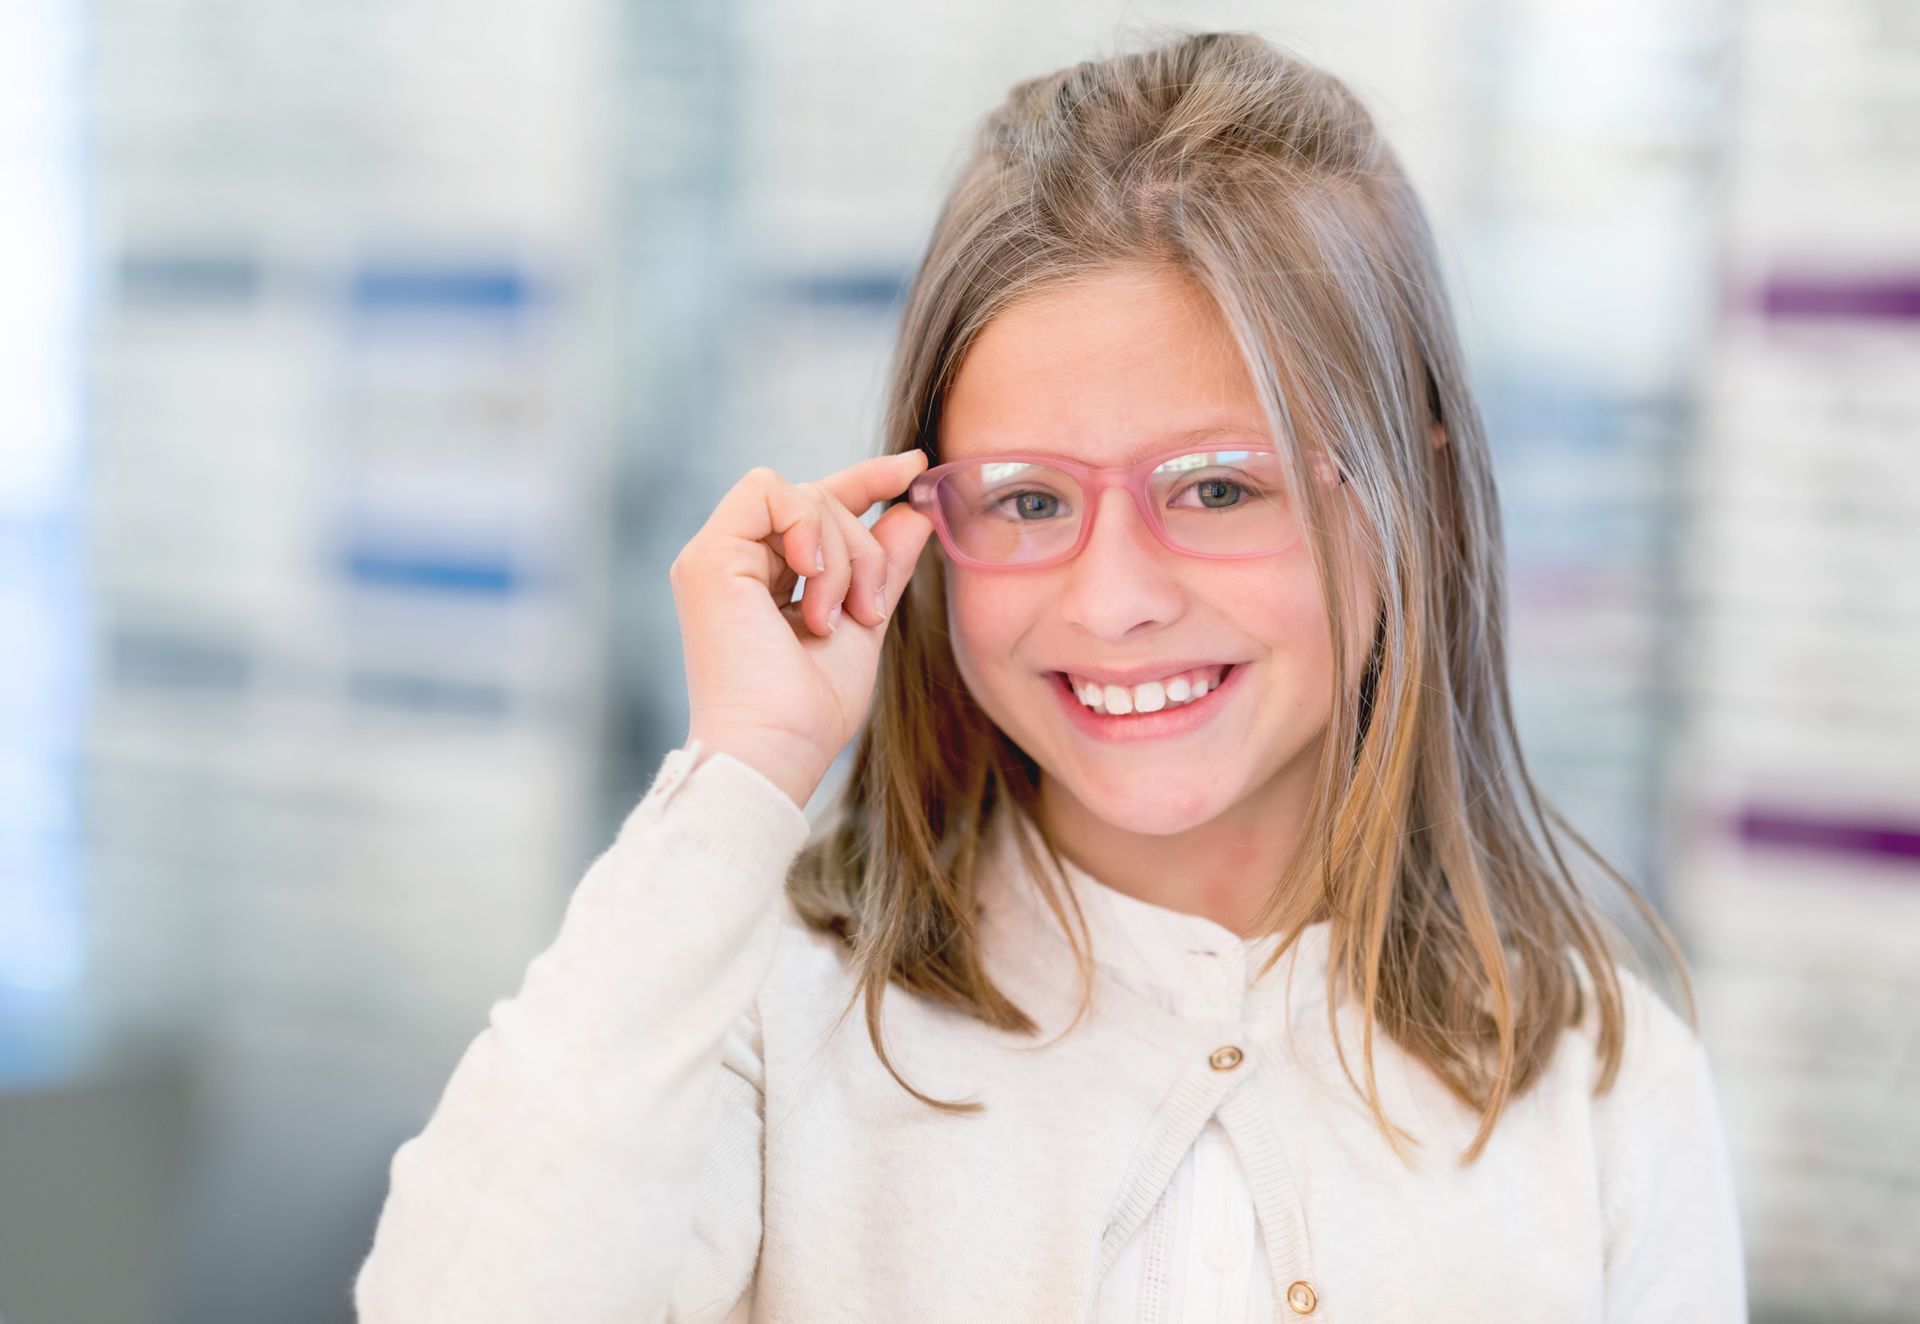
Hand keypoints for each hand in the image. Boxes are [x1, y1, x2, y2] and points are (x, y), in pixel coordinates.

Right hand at [669, 450, 934, 809]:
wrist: (776, 751)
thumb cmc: (811, 711)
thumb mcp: (864, 623)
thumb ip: (884, 564)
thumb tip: (915, 511)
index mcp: (765, 579)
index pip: (817, 508)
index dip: (867, 480)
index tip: (915, 468)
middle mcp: (736, 562)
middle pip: (819, 499)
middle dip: (864, 546)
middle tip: (869, 610)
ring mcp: (716, 557)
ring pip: (802, 495)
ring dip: (842, 552)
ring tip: (837, 615)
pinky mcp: (707, 557)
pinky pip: (768, 491)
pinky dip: (808, 528)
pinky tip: (813, 579)